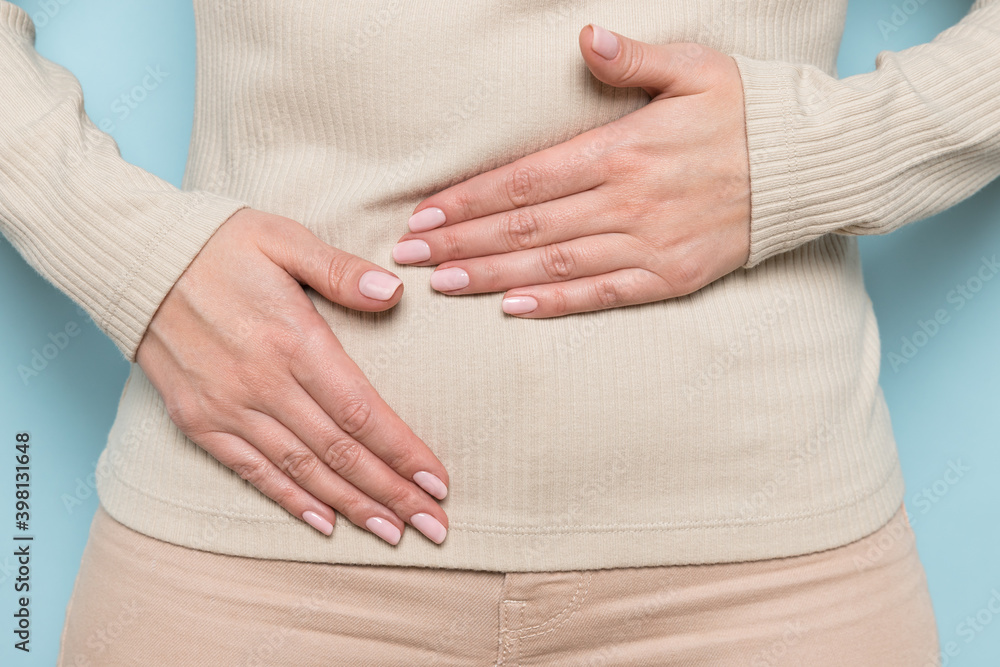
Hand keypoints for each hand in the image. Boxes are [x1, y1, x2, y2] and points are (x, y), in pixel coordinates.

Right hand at [135, 209, 449, 544]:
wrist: (134, 260)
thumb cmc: (219, 244)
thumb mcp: (284, 239)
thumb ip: (340, 271)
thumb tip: (395, 291)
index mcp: (294, 341)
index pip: (362, 412)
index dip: (403, 452)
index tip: (438, 481)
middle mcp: (263, 384)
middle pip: (340, 453)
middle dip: (392, 493)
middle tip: (433, 525)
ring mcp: (228, 408)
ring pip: (302, 471)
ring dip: (352, 507)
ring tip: (392, 533)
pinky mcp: (199, 421)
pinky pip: (252, 471)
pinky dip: (290, 500)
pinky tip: (324, 524)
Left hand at [392, 25, 750, 316]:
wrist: (810, 168)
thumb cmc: (744, 112)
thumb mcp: (695, 68)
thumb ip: (634, 60)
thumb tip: (584, 39)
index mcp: (623, 150)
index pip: (524, 180)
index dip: (467, 200)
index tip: (424, 214)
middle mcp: (628, 201)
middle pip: (525, 227)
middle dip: (462, 241)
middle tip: (410, 256)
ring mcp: (649, 244)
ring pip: (553, 264)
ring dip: (492, 276)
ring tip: (443, 284)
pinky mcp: (670, 276)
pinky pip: (602, 294)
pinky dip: (556, 303)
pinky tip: (513, 308)